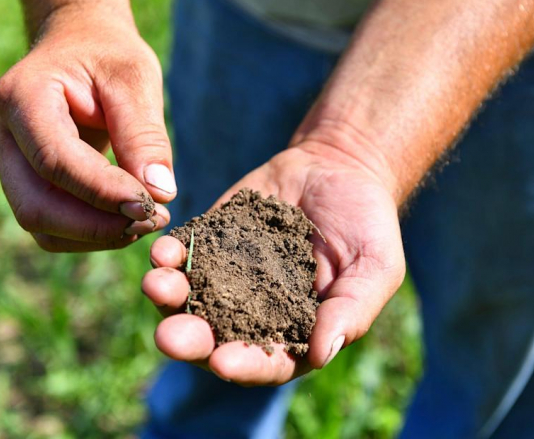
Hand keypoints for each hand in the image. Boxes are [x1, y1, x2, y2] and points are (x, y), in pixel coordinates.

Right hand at [0, 7, 174, 251]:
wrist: (80, 47)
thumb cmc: (108, 57)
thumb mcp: (134, 80)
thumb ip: (144, 134)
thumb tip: (160, 193)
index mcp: (23, 97)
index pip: (55, 161)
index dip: (102, 191)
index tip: (150, 205)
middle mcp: (3, 134)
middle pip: (36, 205)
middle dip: (98, 225)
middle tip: (153, 220)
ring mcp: (9, 162)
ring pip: (41, 224)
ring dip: (98, 235)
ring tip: (149, 219)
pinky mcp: (26, 182)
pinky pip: (51, 226)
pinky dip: (92, 233)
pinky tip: (128, 219)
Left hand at [142, 137, 404, 384]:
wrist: (340, 168)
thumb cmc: (367, 224)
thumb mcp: (376, 267)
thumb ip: (351, 310)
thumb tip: (323, 354)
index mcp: (295, 332)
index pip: (267, 361)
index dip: (245, 365)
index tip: (222, 362)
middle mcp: (255, 312)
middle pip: (216, 338)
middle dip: (191, 339)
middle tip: (169, 337)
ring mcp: (229, 275)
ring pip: (191, 297)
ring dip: (170, 297)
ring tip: (157, 285)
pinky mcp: (212, 240)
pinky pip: (186, 252)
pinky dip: (171, 255)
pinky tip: (163, 251)